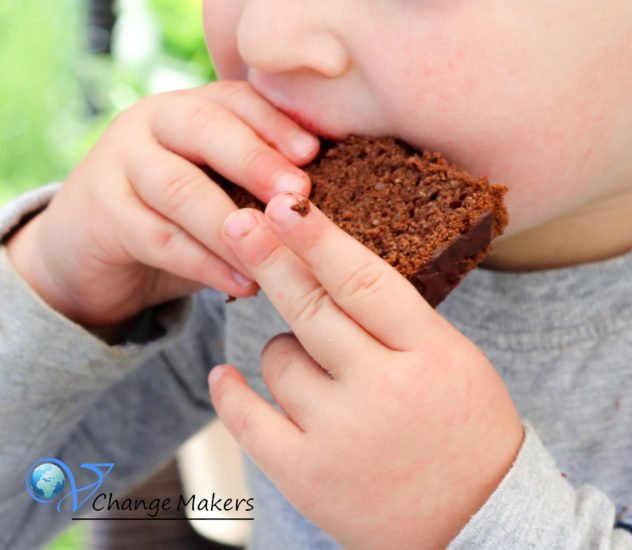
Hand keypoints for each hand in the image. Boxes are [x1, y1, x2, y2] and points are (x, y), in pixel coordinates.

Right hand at [6, 81, 318, 327]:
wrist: (93, 247)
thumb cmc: (176, 216)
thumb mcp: (217, 190)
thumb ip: (256, 186)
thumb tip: (330, 202)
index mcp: (189, 108)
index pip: (236, 99)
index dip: (276, 123)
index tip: (315, 152)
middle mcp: (150, 123)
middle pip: (205, 129)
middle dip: (257, 161)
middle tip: (298, 195)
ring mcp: (117, 164)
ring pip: (180, 188)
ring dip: (233, 223)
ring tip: (276, 251)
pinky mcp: (100, 215)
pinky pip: (158, 238)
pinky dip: (205, 263)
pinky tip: (243, 283)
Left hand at [209, 193, 524, 549]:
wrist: (480, 524)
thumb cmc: (469, 433)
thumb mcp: (454, 361)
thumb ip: (397, 320)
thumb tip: (329, 271)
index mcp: (429, 353)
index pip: (364, 282)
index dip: (319, 239)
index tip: (285, 205)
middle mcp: (383, 390)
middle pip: (310, 310)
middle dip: (271, 259)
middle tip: (238, 220)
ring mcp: (341, 436)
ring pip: (280, 360)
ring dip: (286, 351)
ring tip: (317, 369)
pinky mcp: (309, 477)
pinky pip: (249, 420)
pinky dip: (234, 393)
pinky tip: (227, 376)